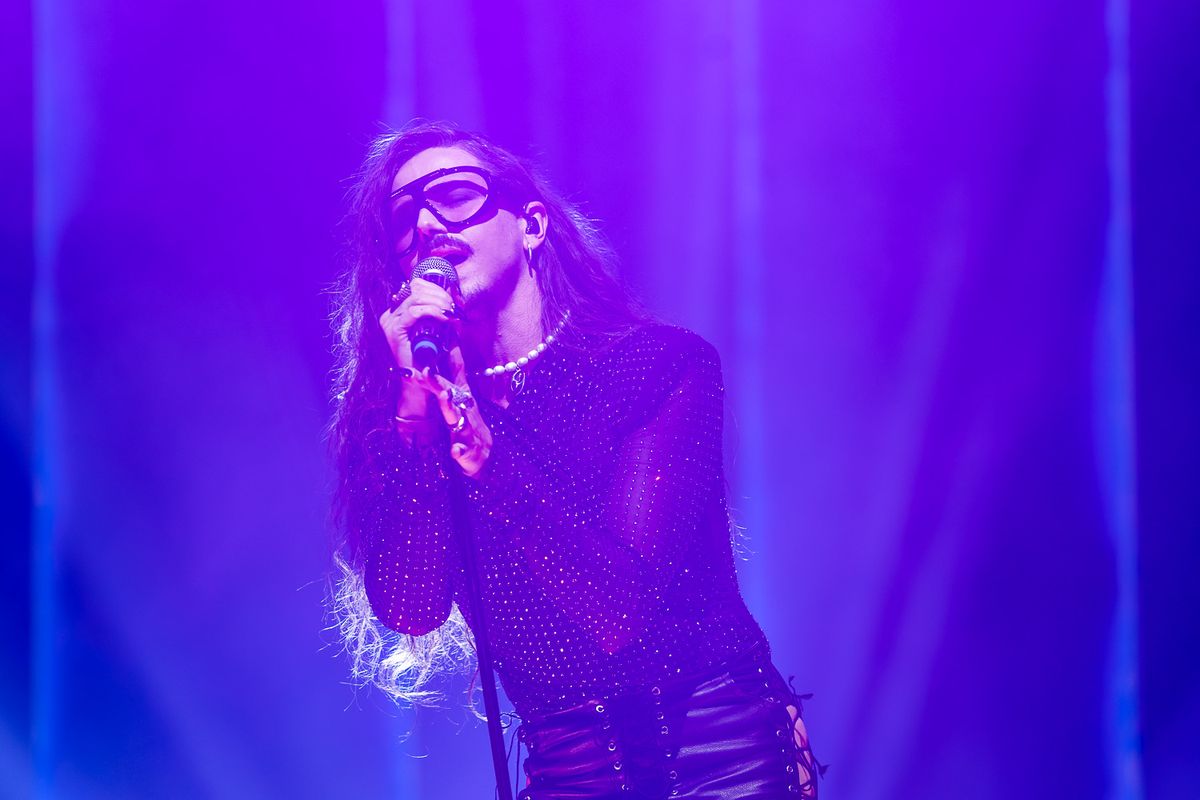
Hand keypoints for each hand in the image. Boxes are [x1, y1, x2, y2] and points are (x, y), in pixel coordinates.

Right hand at [378, 278, 460, 415]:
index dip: (437, 287)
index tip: (455, 298)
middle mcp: (391, 313)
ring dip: (439, 302)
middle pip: (417, 288)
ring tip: (452, 313)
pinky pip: (415, 312)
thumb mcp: (439, 329)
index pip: (416, 286)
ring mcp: (390, 321)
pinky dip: (433, 312)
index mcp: (399, 311)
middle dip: (440, 294)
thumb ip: (443, 312)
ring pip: (416, 297)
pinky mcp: (394, 330)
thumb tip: (456, 294)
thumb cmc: (431, 357)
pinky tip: (445, 319)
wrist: (421, 382)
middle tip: (456, 306)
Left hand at [410, 368, 492, 478]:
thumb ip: (445, 385)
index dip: (438, 371)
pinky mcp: (468, 451)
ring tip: (444, 397)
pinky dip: (459, 451)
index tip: (428, 356)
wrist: (484, 457)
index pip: (448, 382)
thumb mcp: (460, 403)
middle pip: (452, 396)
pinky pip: (463, 451)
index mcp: (462, 401)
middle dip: (440, 384)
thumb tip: (429, 365)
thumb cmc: (468, 427)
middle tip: (428, 371)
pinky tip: (454, 451)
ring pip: (459, 419)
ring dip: (451, 408)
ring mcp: (467, 432)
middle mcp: (465, 412)